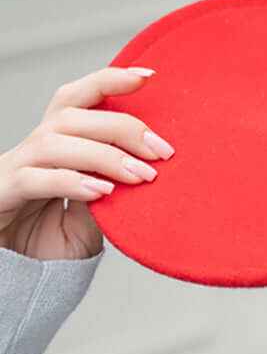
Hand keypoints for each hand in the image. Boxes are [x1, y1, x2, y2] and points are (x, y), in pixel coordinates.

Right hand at [0, 67, 172, 259]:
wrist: (14, 277)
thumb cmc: (48, 244)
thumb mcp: (91, 218)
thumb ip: (111, 194)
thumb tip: (146, 174)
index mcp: (56, 145)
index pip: (78, 99)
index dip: (109, 81)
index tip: (148, 76)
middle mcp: (35, 149)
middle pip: (73, 115)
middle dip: (122, 127)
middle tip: (163, 152)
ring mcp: (16, 168)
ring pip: (56, 142)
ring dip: (105, 156)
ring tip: (142, 176)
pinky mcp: (4, 192)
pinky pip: (37, 179)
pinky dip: (72, 181)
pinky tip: (103, 192)